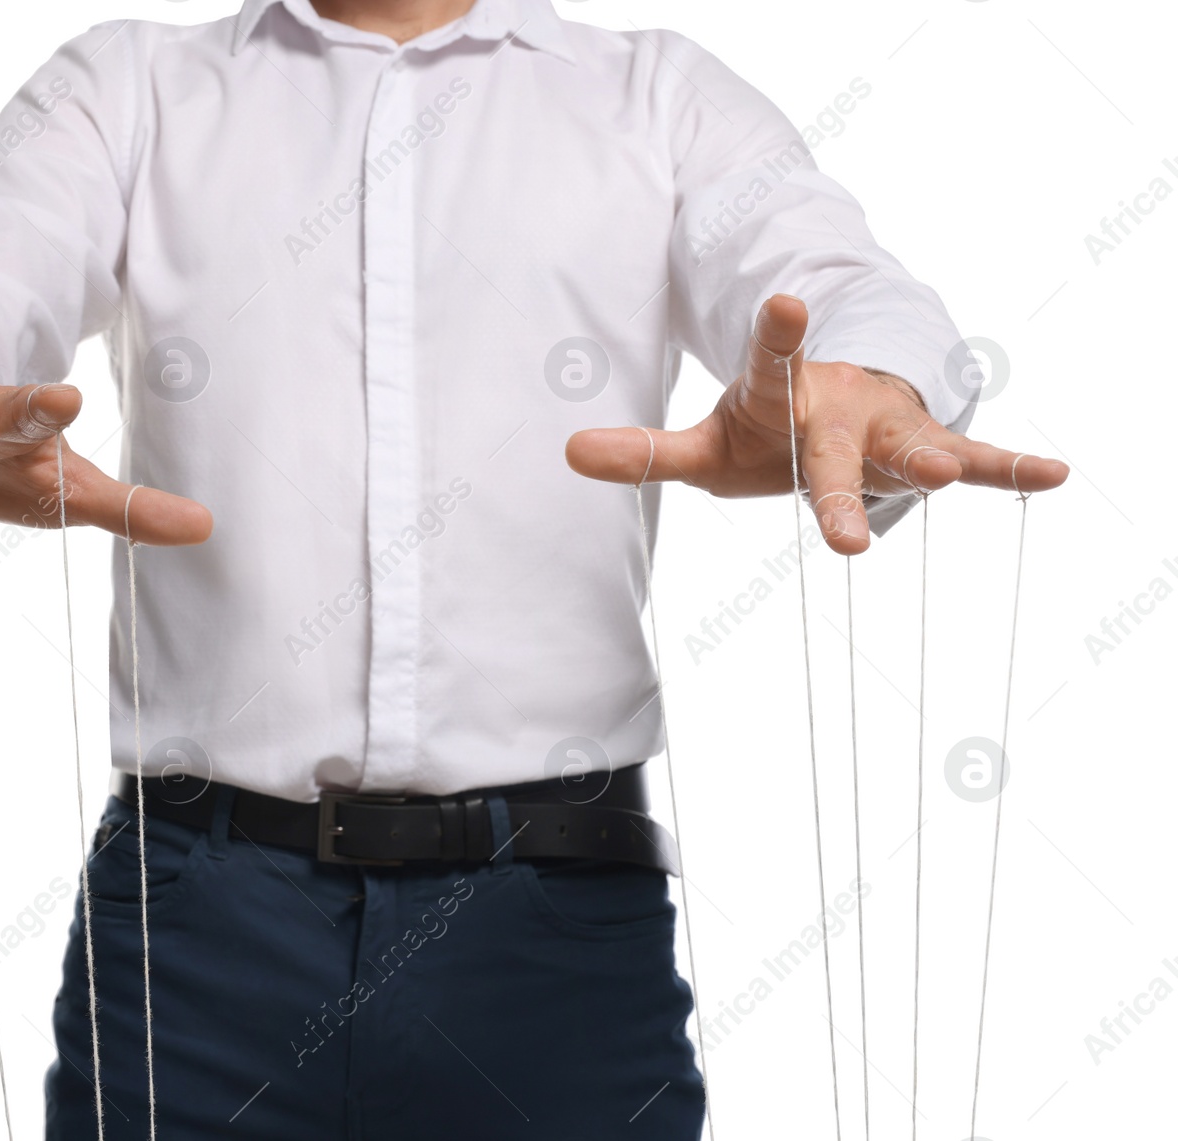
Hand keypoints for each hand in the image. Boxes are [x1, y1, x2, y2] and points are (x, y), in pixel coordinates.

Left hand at [565, 294, 1069, 553]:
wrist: (834, 407)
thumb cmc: (766, 432)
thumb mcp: (703, 447)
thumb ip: (643, 453)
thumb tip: (568, 452)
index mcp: (780, 399)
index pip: (769, 370)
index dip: (774, 339)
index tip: (783, 300)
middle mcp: (838, 411)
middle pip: (834, 453)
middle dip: (836, 487)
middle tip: (843, 530)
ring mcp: (887, 431)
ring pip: (915, 450)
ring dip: (936, 465)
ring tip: (954, 476)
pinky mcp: (925, 451)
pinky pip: (976, 459)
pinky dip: (1012, 469)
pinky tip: (1058, 475)